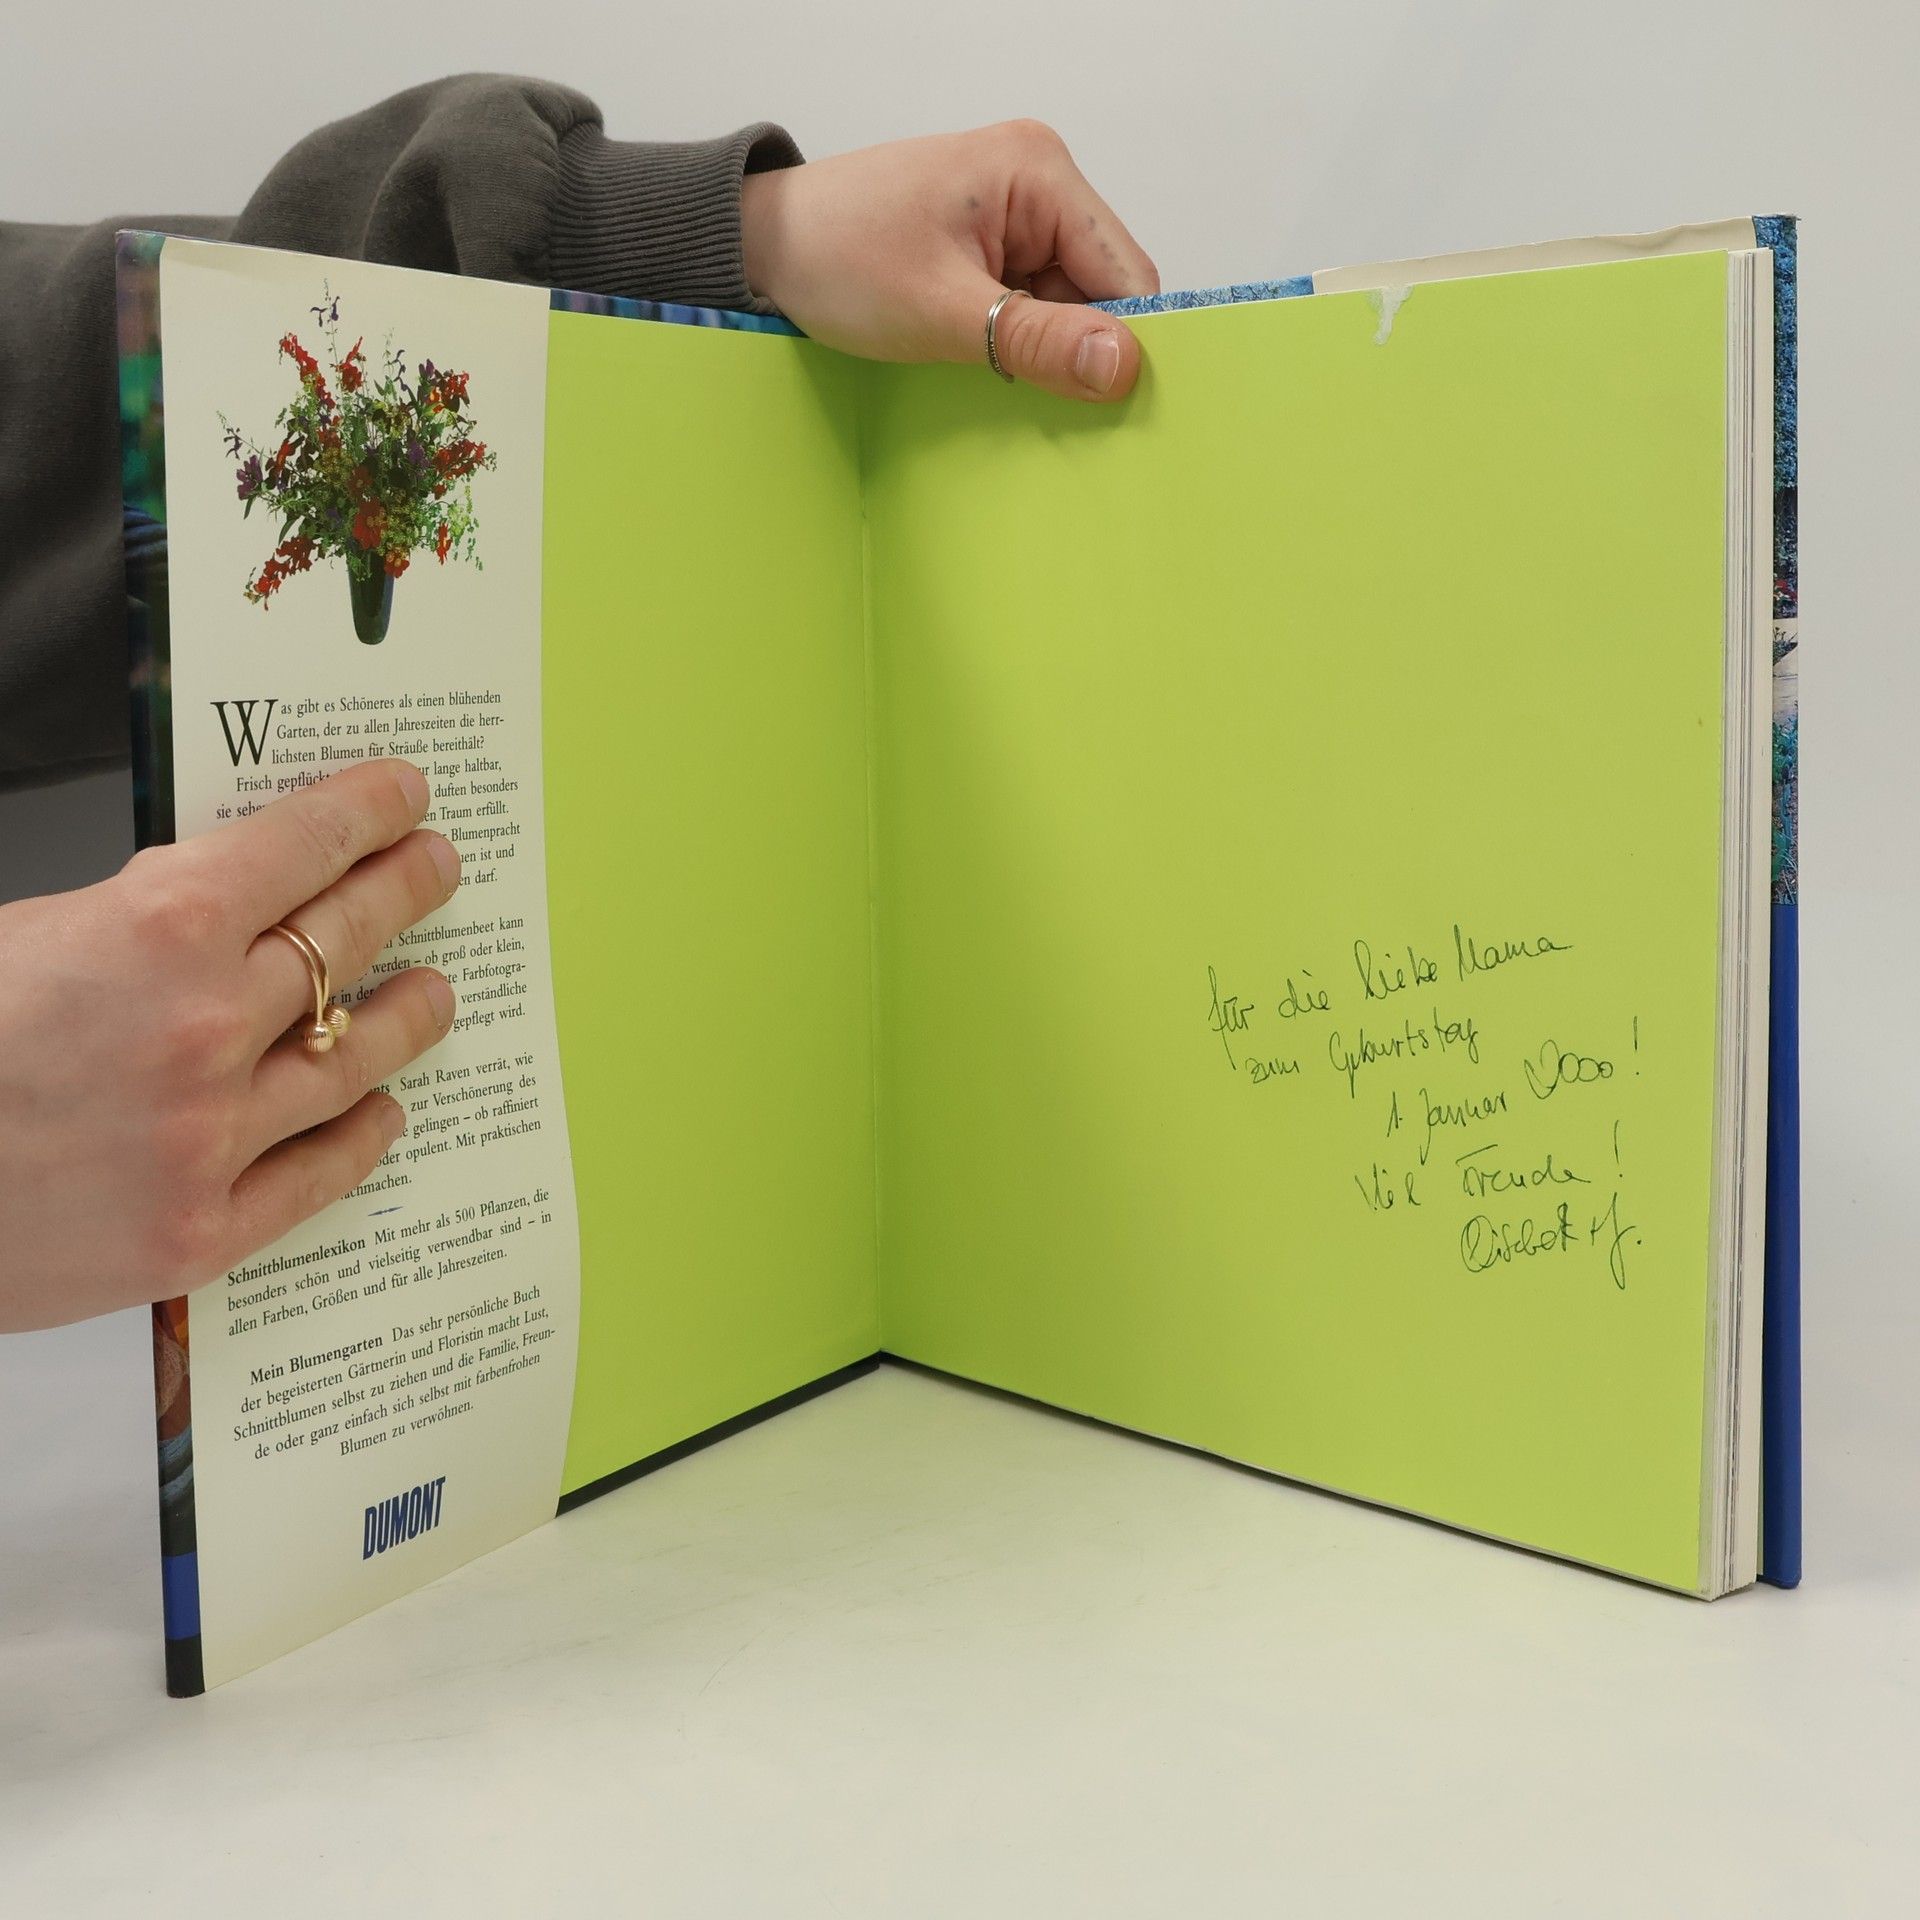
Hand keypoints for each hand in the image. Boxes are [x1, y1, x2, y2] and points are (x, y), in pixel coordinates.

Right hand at [0, 760, 459, 1331]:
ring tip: (436, 992)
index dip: (370, 813)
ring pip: (359, 1059)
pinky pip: (320, 1174)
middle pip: (347, 939)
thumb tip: (238, 895)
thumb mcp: (30, 934)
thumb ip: (147, 916)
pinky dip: (363, 1135)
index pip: (308, 847)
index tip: (406, 797)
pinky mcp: (199, 1231)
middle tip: (438, 870)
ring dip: (409, 1016)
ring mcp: (211, 1137)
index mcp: (158, 929)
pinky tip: (385, 1112)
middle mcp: (206, 1029)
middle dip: (406, 891)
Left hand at [741, 119, 1159, 402]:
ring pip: (1068, 307)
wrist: (762, 246)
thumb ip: (1035, 340)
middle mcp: (1039, 182)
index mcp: (1039, 171)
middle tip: (1042, 404)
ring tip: (991, 377)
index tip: (1113, 409)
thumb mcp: (941, 310)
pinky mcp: (990, 247)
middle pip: (1102, 292)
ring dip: (1042, 353)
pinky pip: (1032, 306)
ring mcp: (1016, 215)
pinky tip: (984, 365)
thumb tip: (1122, 367)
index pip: (1126, 273)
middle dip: (1078, 350)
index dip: (1125, 342)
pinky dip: (1017, 345)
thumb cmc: (835, 256)